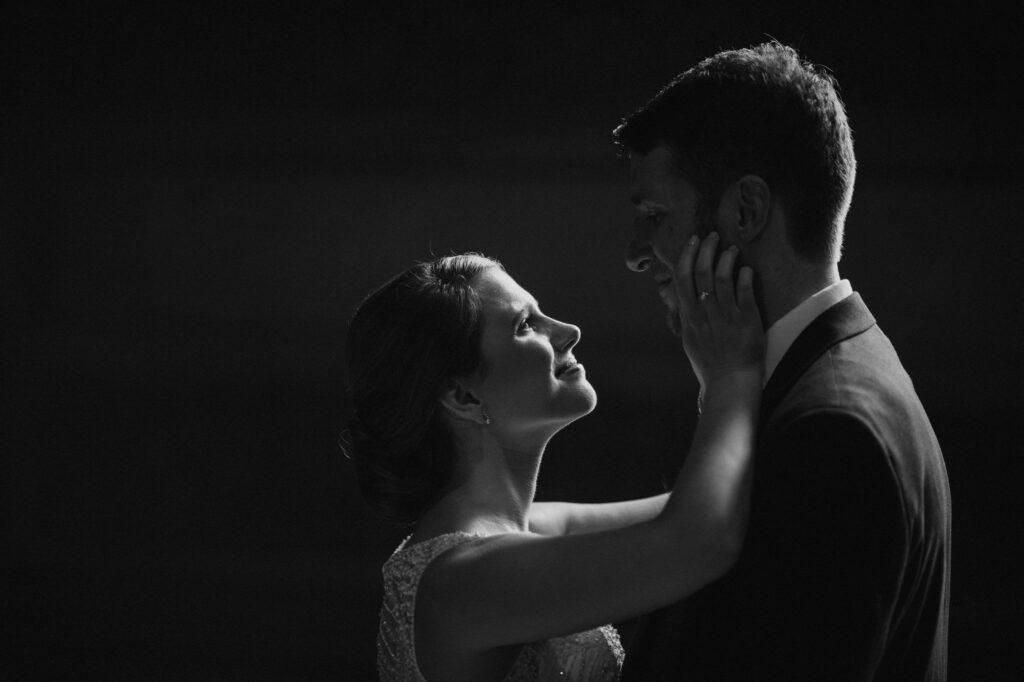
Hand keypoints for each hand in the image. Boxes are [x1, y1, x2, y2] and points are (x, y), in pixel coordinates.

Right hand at [673, 232, 764, 384]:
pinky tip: (746, 269)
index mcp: (689, 317)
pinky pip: (745, 291)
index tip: (693, 242)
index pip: (683, 279)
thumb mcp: (690, 340)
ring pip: (723, 278)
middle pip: (702, 272)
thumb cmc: (710, 365)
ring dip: (726, 259)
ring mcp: (726, 315)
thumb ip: (687, 318)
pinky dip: (745, 276)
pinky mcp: (747, 320)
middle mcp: (705, 313)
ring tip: (731, 249)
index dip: (688, 256)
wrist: (730, 383)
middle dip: (706, 250)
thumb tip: (682, 300)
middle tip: (712, 236)